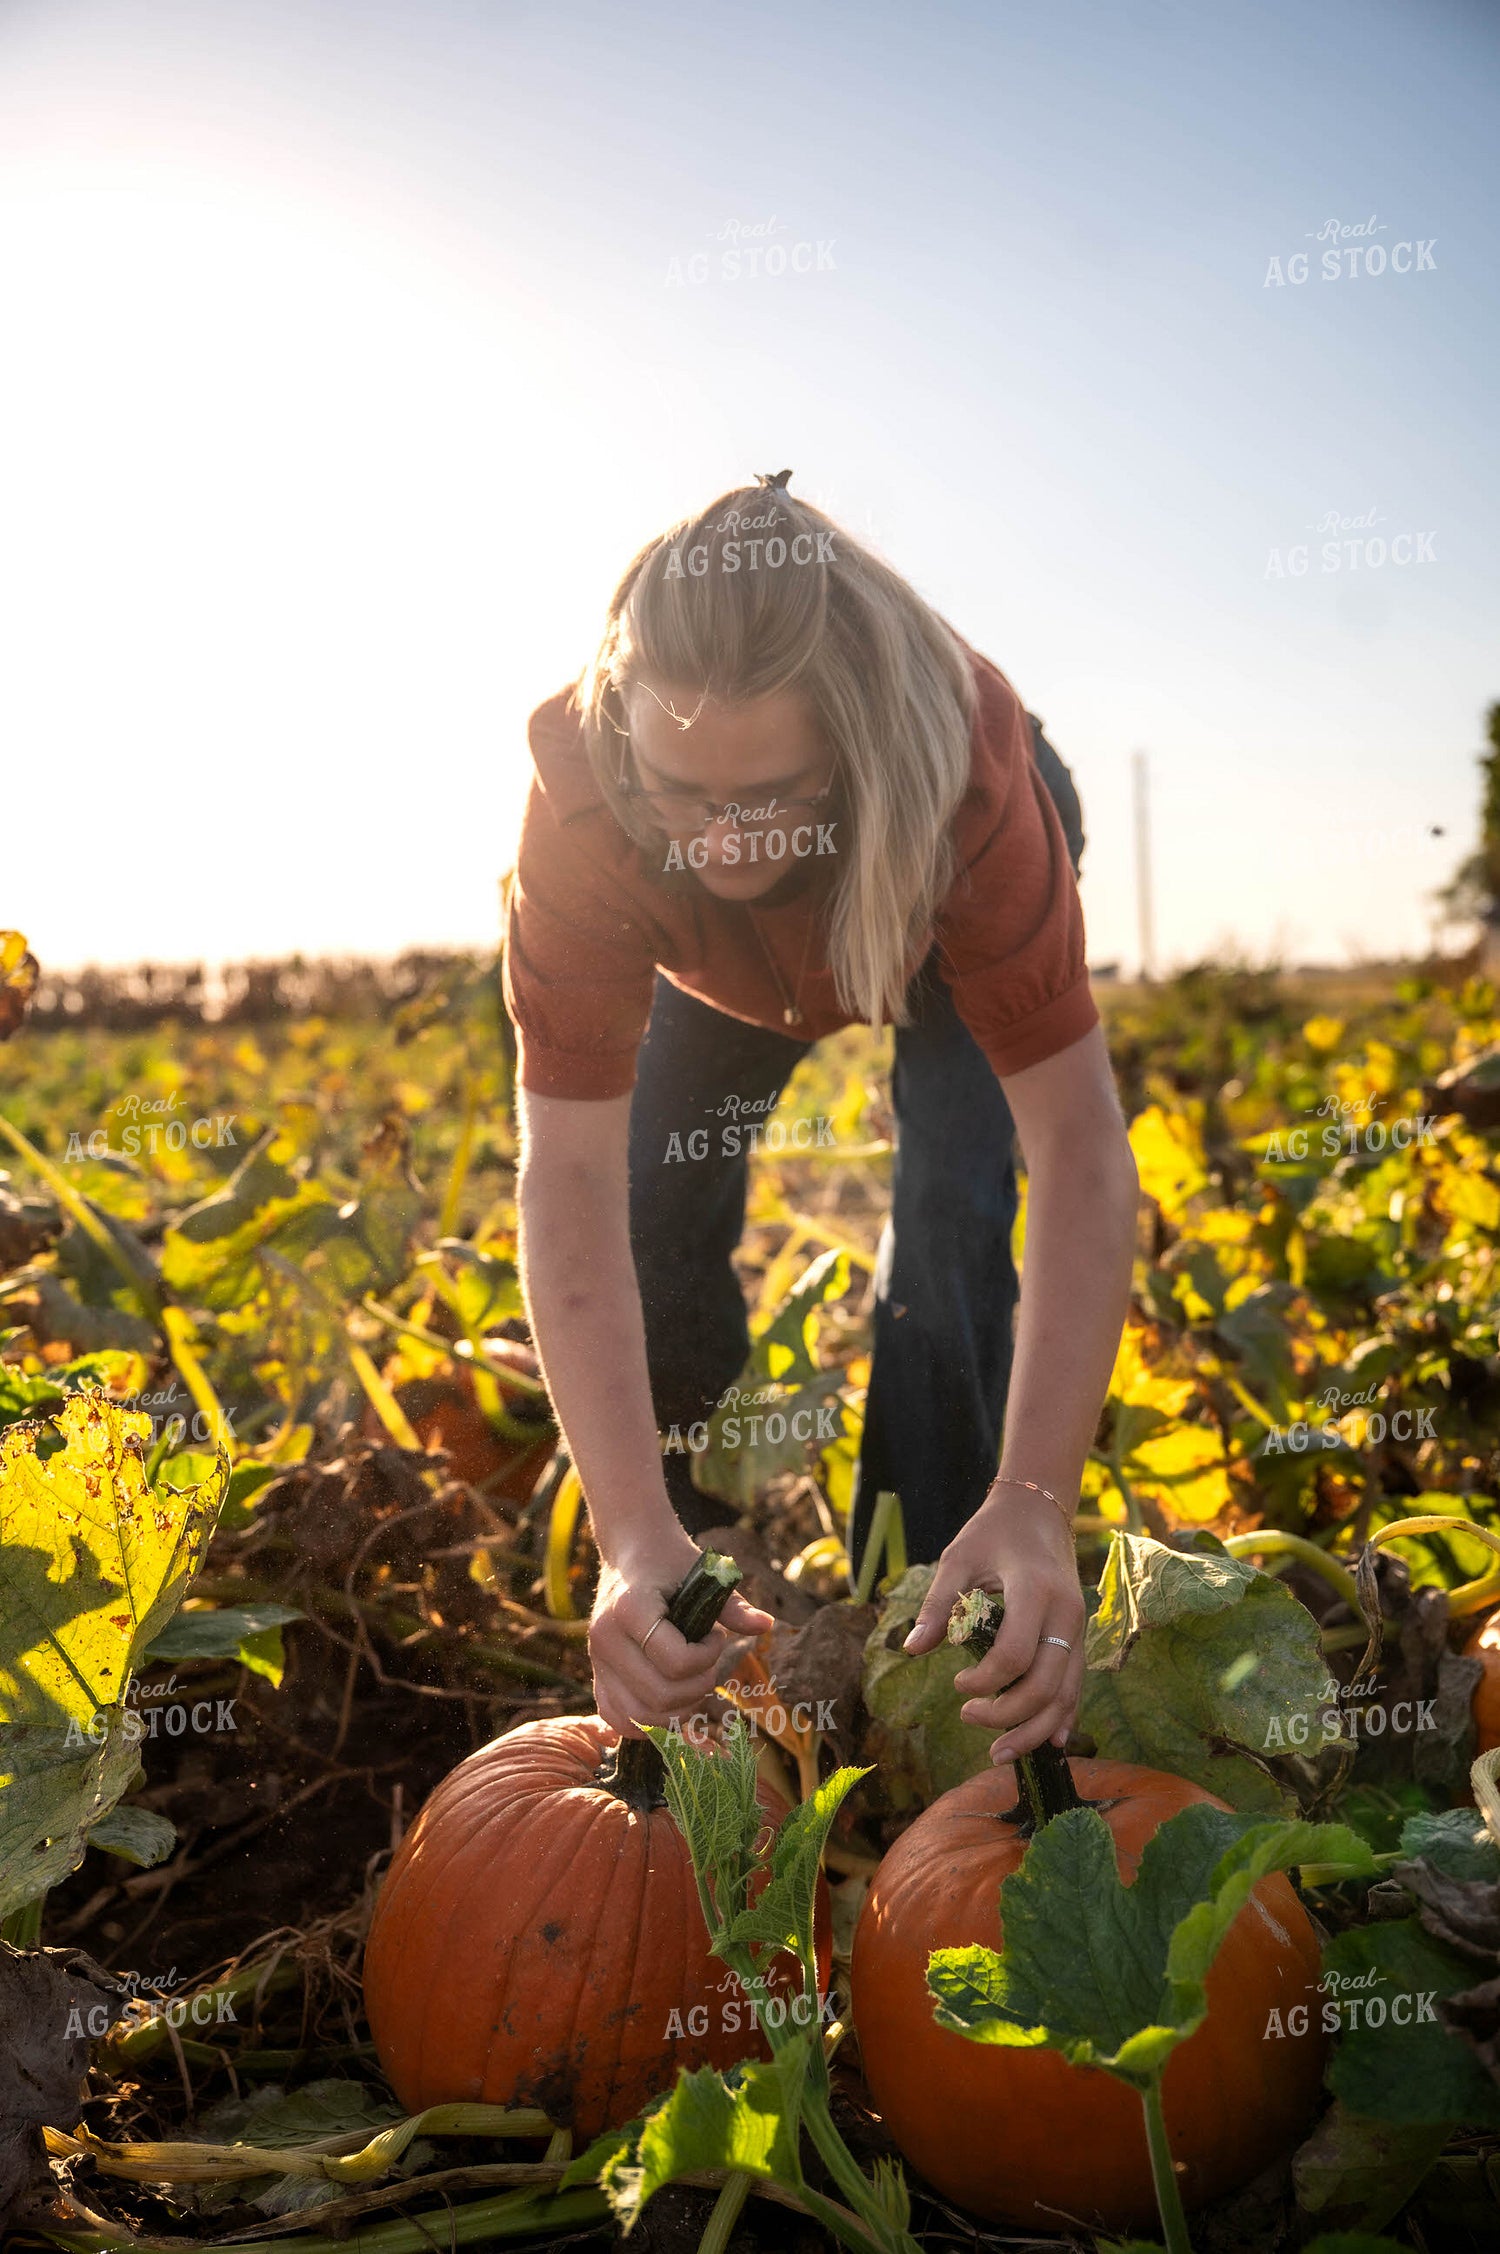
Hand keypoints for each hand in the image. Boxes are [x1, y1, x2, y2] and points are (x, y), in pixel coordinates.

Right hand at [590, 1524, 775, 1739]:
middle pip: (659, 1696)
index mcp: (630, 1608)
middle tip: (709, 1662)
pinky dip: (645, 1722)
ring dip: (677, 1709)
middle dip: (698, 1686)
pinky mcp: (597, 1674)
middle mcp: (605, 1638)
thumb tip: (766, 1625)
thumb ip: (733, 1606)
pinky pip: (616, 1718)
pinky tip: (669, 1702)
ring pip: (639, 1717)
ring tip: (692, 1680)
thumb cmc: (672, 1562)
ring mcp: (597, 1660)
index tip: (715, 1635)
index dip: (709, 1656)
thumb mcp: (705, 1575)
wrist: (632, 1552)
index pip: (677, 1662)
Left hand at [901, 1485, 1085, 1763]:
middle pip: (1045, 1684)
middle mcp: (1066, 1614)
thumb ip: (937, 1604)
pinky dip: (1060, 1717)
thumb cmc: (991, 1533)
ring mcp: (1078, 1629)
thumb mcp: (957, 1558)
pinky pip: (1075, 1686)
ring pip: (1066, 1694)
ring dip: (1034, 1729)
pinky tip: (1045, 1743)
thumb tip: (911, 1650)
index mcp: (1035, 1590)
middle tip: (968, 1717)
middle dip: (1008, 1716)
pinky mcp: (1079, 1638)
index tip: (956, 1684)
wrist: (1038, 1511)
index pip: (1016, 1654)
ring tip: (1000, 1752)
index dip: (985, 1681)